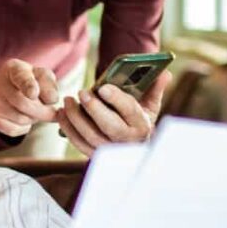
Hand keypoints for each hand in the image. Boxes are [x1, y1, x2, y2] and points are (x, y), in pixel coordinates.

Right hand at [0, 59, 59, 136]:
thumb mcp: (44, 78)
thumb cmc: (32, 81)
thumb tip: (52, 100)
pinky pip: (12, 129)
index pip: (21, 77)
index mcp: (13, 68)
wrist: (11, 89)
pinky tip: (23, 118)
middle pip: (23, 103)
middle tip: (53, 114)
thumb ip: (50, 86)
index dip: (28, 86)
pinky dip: (24, 128)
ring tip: (34, 112)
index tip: (33, 93)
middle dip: (42, 112)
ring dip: (34, 119)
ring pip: (20, 118)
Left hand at [56, 70, 170, 155]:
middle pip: (109, 126)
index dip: (117, 99)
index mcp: (142, 125)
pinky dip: (68, 129)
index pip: (130, 111)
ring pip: (90, 135)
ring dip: (76, 118)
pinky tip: (61, 114)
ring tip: (67, 101)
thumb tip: (164, 73)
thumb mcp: (149, 105)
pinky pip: (79, 143)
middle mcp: (127, 141)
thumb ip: (154, 88)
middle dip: (94, 108)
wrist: (131, 146)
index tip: (103, 87)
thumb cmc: (138, 119)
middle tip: (81, 92)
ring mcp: (109, 150)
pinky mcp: (94, 155)